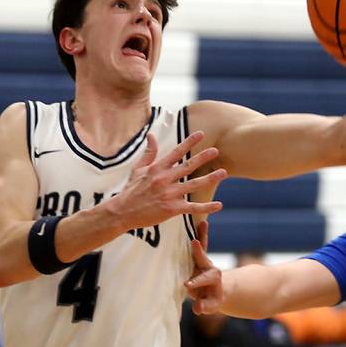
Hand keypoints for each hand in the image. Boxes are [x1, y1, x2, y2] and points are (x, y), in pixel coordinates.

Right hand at [109, 131, 226, 230]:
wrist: (121, 212)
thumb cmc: (130, 191)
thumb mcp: (137, 169)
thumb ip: (149, 153)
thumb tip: (151, 135)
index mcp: (157, 169)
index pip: (176, 152)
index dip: (189, 142)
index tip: (201, 134)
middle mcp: (164, 179)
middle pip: (188, 166)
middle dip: (203, 157)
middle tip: (216, 151)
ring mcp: (169, 194)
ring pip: (193, 184)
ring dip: (210, 178)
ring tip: (223, 172)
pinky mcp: (172, 209)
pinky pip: (192, 207)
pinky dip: (206, 207)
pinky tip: (219, 205)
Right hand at [185, 220, 223, 313]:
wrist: (216, 292)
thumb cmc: (210, 301)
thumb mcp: (209, 306)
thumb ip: (204, 307)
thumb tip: (198, 308)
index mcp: (212, 280)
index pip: (203, 280)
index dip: (196, 282)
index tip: (187, 285)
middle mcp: (209, 268)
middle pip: (203, 259)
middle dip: (198, 253)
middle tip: (194, 243)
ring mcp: (204, 261)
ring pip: (203, 248)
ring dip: (202, 236)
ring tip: (202, 223)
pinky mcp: (200, 257)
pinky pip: (201, 243)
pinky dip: (200, 234)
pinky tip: (201, 221)